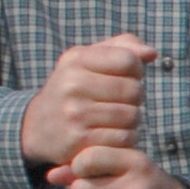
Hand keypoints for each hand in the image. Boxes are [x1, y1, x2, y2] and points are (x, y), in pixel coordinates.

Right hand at [21, 34, 155, 167]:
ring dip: (131, 121)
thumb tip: (152, 53)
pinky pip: (124, 139)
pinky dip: (125, 139)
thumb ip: (124, 47)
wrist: (38, 126)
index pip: (129, 60)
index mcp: (76, 59)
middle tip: (120, 102)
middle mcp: (72, 84)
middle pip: (134, 90)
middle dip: (134, 98)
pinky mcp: (80, 141)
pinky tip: (110, 135)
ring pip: (132, 116)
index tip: (124, 77)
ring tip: (114, 118)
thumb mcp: (90, 59)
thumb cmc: (75, 88)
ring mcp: (74, 113)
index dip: (136, 71)